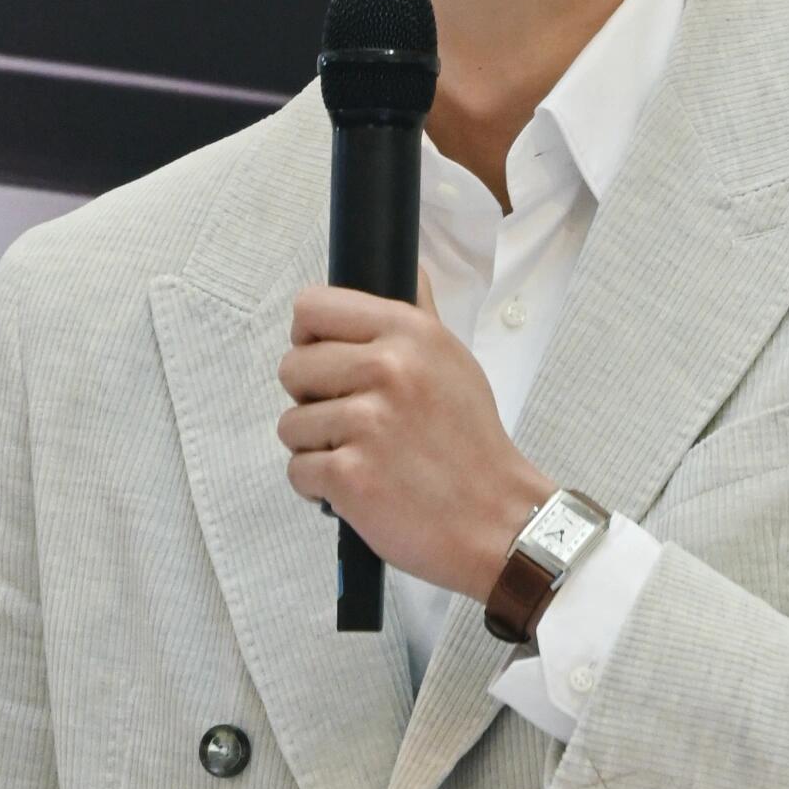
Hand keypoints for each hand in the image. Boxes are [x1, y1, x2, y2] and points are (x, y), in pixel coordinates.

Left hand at [276, 265, 556, 601]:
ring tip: (363, 456)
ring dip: (317, 447)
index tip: (327, 359)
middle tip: (352, 420)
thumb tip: (405, 268)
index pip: (313, 306)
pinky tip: (359, 486)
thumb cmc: (472, 444)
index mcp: (410, 333)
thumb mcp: (455, 361)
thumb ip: (419, 313)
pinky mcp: (350, 476)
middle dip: (312, 398)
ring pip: (290, 424)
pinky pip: (298, 470)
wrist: (498, 520)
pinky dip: (320, 486)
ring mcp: (367, 424)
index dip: (309, 336)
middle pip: (292, 366)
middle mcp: (388, 369)